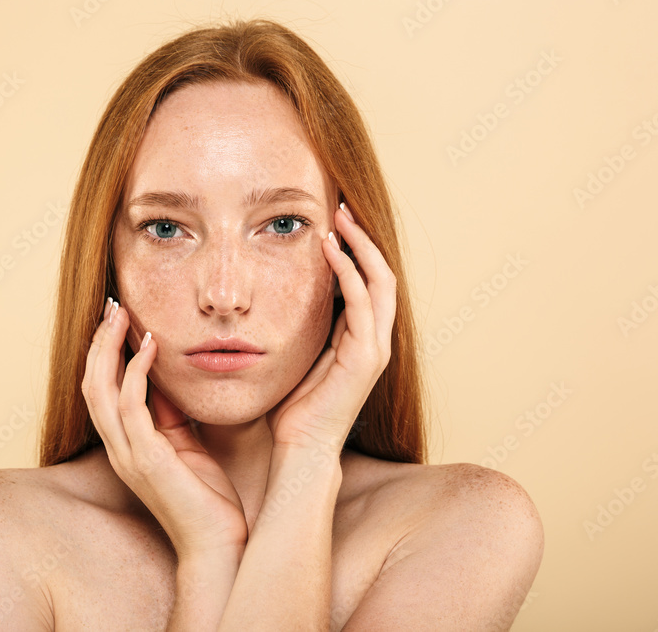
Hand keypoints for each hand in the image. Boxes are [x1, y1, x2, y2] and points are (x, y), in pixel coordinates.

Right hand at [82, 299, 247, 558]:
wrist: (218, 544)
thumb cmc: (206, 497)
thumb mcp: (186, 445)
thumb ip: (170, 414)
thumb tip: (166, 377)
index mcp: (125, 445)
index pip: (100, 389)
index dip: (103, 352)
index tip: (116, 317)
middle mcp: (118, 448)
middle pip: (90, 383)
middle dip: (99, 341)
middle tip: (112, 305)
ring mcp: (128, 455)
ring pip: (100, 390)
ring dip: (108, 348)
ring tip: (122, 314)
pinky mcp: (147, 460)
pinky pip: (131, 406)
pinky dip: (136, 371)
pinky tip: (150, 346)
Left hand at [265, 204, 396, 454]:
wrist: (299, 449)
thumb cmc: (292, 407)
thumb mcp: (296, 354)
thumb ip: (299, 326)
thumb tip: (275, 295)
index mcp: (360, 338)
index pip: (368, 283)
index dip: (356, 250)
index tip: (333, 222)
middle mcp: (374, 340)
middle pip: (382, 275)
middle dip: (363, 238)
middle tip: (341, 208)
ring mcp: (375, 348)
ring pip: (380, 282)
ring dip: (360, 246)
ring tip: (339, 218)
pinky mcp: (366, 358)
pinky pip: (362, 303)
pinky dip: (349, 272)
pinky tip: (329, 250)